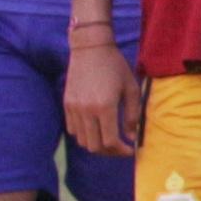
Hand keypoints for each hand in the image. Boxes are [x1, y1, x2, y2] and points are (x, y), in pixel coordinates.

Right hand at [64, 36, 145, 157]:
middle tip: (120, 147)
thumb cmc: (115, 66)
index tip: (131, 150)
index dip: (122, 151)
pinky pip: (73, 129)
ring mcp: (74, 108)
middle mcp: (87, 111)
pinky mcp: (67, 104)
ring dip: (96, 144)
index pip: (111, 142)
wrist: (90, 48)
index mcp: (105, 107)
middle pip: (95, 146)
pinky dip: (84, 134)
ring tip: (108, 139)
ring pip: (82, 140)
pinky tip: (95, 128)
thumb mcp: (131, 89)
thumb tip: (131, 136)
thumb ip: (133, 115)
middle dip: (110, 151)